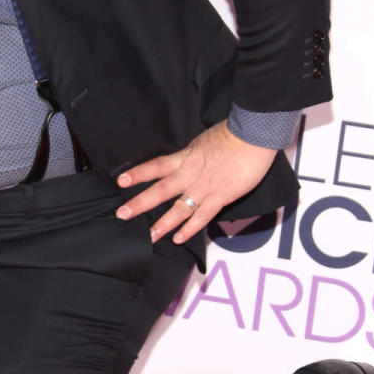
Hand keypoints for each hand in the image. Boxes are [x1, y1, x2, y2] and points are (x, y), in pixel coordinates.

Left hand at [115, 121, 276, 244]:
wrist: (252, 137)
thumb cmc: (232, 134)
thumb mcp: (203, 141)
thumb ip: (192, 154)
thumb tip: (185, 158)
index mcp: (185, 157)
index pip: (155, 166)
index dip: (138, 173)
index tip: (120, 181)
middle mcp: (190, 174)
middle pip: (160, 191)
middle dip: (140, 204)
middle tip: (122, 214)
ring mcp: (204, 188)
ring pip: (178, 209)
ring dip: (163, 224)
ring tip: (149, 236)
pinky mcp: (220, 197)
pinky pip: (202, 217)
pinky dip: (190, 229)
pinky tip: (178, 238)